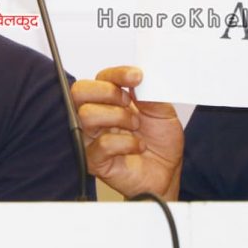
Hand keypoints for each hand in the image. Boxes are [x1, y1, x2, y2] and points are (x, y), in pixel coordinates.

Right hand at [71, 66, 183, 199]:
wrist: (167, 173)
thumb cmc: (160, 142)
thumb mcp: (163, 111)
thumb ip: (150, 93)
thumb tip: (138, 80)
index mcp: (109, 99)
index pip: (101, 77)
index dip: (117, 74)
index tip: (137, 77)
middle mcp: (96, 115)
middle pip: (80, 91)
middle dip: (109, 93)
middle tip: (130, 104)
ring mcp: (92, 137)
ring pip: (88, 115)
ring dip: (119, 117)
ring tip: (136, 127)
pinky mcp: (94, 160)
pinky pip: (102, 144)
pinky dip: (126, 143)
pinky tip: (138, 146)